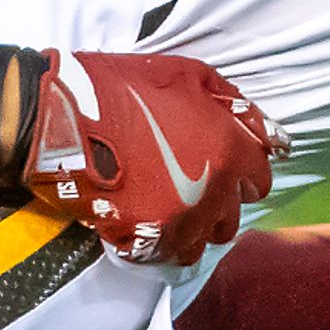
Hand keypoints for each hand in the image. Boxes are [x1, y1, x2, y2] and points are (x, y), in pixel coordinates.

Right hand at [1, 49, 282, 268]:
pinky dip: (165, 243)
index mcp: (229, 150)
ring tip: (168, 204)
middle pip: (233, 216)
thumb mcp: (187, 74)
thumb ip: (235, 104)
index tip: (221, 162)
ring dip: (193, 226)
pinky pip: (171, 256)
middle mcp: (213, 192)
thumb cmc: (122, 88)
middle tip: (190, 182)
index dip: (243, 169)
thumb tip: (270, 133)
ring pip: (204, 241)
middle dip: (219, 201)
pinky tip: (147, 219)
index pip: (261, 179)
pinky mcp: (145, 240)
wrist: (58, 119)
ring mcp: (179, 220)